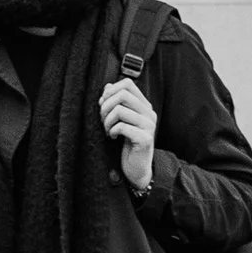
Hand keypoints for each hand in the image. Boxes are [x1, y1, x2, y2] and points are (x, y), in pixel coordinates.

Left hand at [99, 77, 157, 194]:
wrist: (137, 168)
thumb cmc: (127, 143)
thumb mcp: (120, 120)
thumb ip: (116, 103)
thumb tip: (108, 87)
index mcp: (144, 106)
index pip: (127, 84)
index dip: (111, 91)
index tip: (103, 104)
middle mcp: (149, 113)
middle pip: (122, 94)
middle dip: (106, 106)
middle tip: (103, 120)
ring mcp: (148, 125)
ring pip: (120, 110)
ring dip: (107, 121)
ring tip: (107, 130)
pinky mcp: (145, 139)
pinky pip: (122, 126)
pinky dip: (112, 131)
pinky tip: (112, 137)